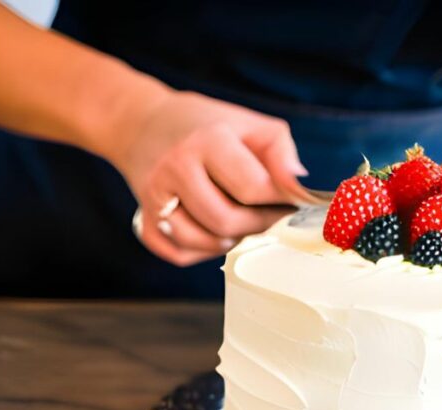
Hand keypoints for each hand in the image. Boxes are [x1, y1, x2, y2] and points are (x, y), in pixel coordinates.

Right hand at [104, 90, 317, 265]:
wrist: (143, 125)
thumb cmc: (205, 126)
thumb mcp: (249, 124)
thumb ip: (280, 152)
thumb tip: (298, 187)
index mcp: (206, 140)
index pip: (253, 188)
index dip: (281, 200)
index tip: (291, 200)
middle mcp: (175, 169)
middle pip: (227, 221)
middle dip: (258, 224)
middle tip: (270, 214)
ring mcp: (154, 197)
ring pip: (203, 242)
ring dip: (231, 239)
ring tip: (240, 221)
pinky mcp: (143, 220)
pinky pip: (180, 254)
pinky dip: (203, 250)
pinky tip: (212, 229)